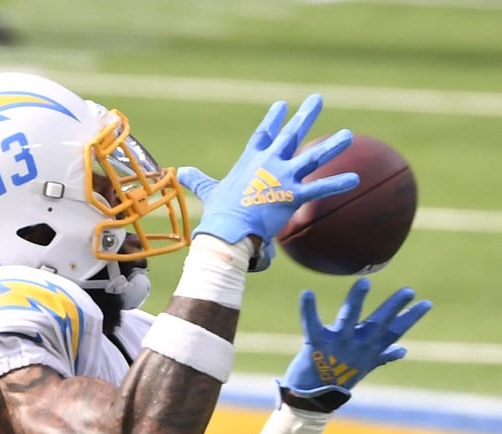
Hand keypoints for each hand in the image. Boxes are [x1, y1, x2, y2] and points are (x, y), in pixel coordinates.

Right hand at [176, 94, 358, 244]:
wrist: (228, 229)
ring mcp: (283, 177)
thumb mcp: (208, 191)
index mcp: (250, 160)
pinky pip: (321, 187)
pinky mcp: (294, 195)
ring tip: (348, 135)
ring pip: (313, 156)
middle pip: (291, 134)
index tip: (282, 105)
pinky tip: (356, 178)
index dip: (274, 119)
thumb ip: (198, 180)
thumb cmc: (218, 213)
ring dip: (332, 146)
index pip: (264, 134)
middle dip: (306, 116)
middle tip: (317, 100)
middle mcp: (269, 162)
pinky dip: (338, 183)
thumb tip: (181, 172)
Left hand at [279, 276, 431, 411]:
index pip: (395, 331)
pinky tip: (307, 292)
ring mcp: (337, 344)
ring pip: (349, 318)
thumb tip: (404, 350)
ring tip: (364, 282)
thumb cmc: (339, 377)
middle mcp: (356, 345)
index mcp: (369, 349)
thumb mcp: (364, 365)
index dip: (410, 318)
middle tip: (408, 291)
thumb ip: (383, 355)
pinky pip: (312, 324)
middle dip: (393, 307)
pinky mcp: (315, 344)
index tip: (426, 303)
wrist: (313, 397)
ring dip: (356, 300)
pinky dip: (308, 309)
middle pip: (378, 323)